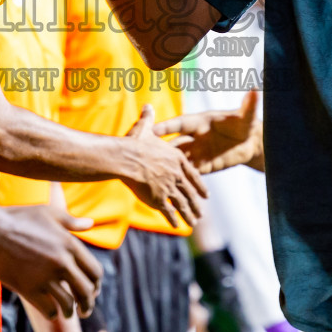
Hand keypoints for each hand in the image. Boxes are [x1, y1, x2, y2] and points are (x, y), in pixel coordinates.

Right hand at [0, 204, 101, 319]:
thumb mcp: (49, 213)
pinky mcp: (29, 289)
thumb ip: (72, 221)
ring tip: (68, 314)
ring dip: (70, 312)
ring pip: (68, 304)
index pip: (95, 271)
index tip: (93, 291)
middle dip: (88, 304)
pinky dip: (52, 314)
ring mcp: (46, 277)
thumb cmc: (19, 218)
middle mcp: (63, 262)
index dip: (96, 284)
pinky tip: (51, 312)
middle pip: (86, 291)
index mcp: (70, 244)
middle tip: (85, 310)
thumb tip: (90, 223)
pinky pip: (49, 310)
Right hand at [120, 104, 208, 226]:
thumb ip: (149, 119)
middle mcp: (176, 174)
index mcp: (177, 159)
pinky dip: (174, 219)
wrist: (125, 158)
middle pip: (190, 192)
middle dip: (196, 204)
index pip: (193, 174)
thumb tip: (147, 106)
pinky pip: (169, 211)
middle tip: (201, 214)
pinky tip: (177, 226)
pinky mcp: (159, 198)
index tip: (206, 195)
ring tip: (194, 223)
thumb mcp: (145, 128)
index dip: (200, 185)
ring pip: (183, 203)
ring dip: (189, 214)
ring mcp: (169, 187)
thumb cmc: (134, 143)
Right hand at [154, 90, 261, 173]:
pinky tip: (171, 187)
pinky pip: (189, 173)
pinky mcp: (202, 166)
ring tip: (154, 174)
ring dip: (168, 166)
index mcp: (200, 122)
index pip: (180, 123)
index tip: (153, 129)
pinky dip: (181, 179)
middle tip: (145, 154)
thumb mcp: (247, 116)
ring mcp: (197, 152)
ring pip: (178, 160)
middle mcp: (194, 137)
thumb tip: (256, 90)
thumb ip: (249, 105)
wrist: (249, 142)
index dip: (167, 126)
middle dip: (160, 148)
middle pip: (174, 143)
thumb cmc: (245, 124)